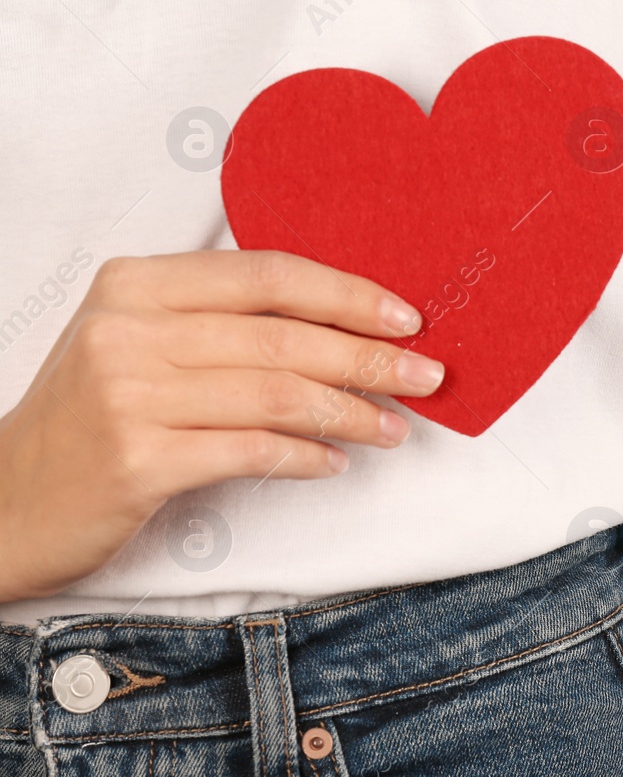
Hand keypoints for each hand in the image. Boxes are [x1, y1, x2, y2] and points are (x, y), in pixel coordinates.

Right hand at [0, 250, 445, 602]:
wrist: (4, 501)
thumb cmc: (89, 421)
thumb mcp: (138, 345)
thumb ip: (221, 324)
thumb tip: (342, 326)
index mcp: (135, 284)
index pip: (268, 275)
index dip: (348, 295)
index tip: (406, 318)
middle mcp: (128, 330)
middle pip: (284, 337)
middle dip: (370, 358)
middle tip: (427, 376)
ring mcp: (128, 394)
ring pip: (278, 394)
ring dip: (351, 412)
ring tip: (393, 426)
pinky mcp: (137, 459)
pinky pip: (252, 450)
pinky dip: (307, 455)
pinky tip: (335, 460)